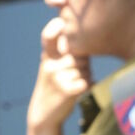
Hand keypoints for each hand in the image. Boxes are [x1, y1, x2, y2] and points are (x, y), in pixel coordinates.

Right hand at [26, 17, 91, 131]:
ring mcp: (56, 77)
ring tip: (74, 84)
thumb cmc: (53, 85)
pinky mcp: (65, 90)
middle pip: (79, 56)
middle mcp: (49, 65)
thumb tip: (91, 39)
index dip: (55, 27)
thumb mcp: (52, 65)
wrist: (43, 112)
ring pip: (85, 69)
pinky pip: (87, 82)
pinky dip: (88, 86)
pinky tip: (80, 90)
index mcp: (46, 57)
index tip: (61, 22)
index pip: (48, 35)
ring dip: (86, 77)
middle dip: (83, 64)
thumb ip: (66, 51)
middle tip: (73, 75)